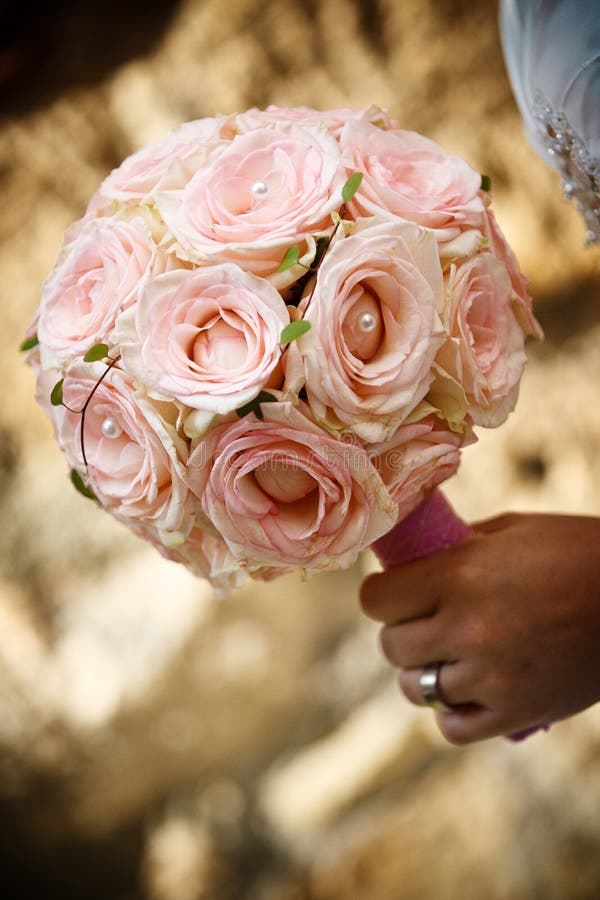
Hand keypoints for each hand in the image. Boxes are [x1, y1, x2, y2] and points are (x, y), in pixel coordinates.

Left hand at [360, 513, 599, 743]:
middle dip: (401, 631)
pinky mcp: (517, 713)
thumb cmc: (573, 550)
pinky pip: (452, 728)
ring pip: (415, 688)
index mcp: (459, 574)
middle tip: (424, 622)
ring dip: (422, 672)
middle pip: (391, 645)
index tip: (393, 594)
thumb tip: (411, 561)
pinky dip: (450, 712)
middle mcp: (467, 627)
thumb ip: (454, 547)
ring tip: (445, 657)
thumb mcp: (509, 531)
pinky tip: (464, 690)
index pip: (376, 600)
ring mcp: (491, 676)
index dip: (381, 596)